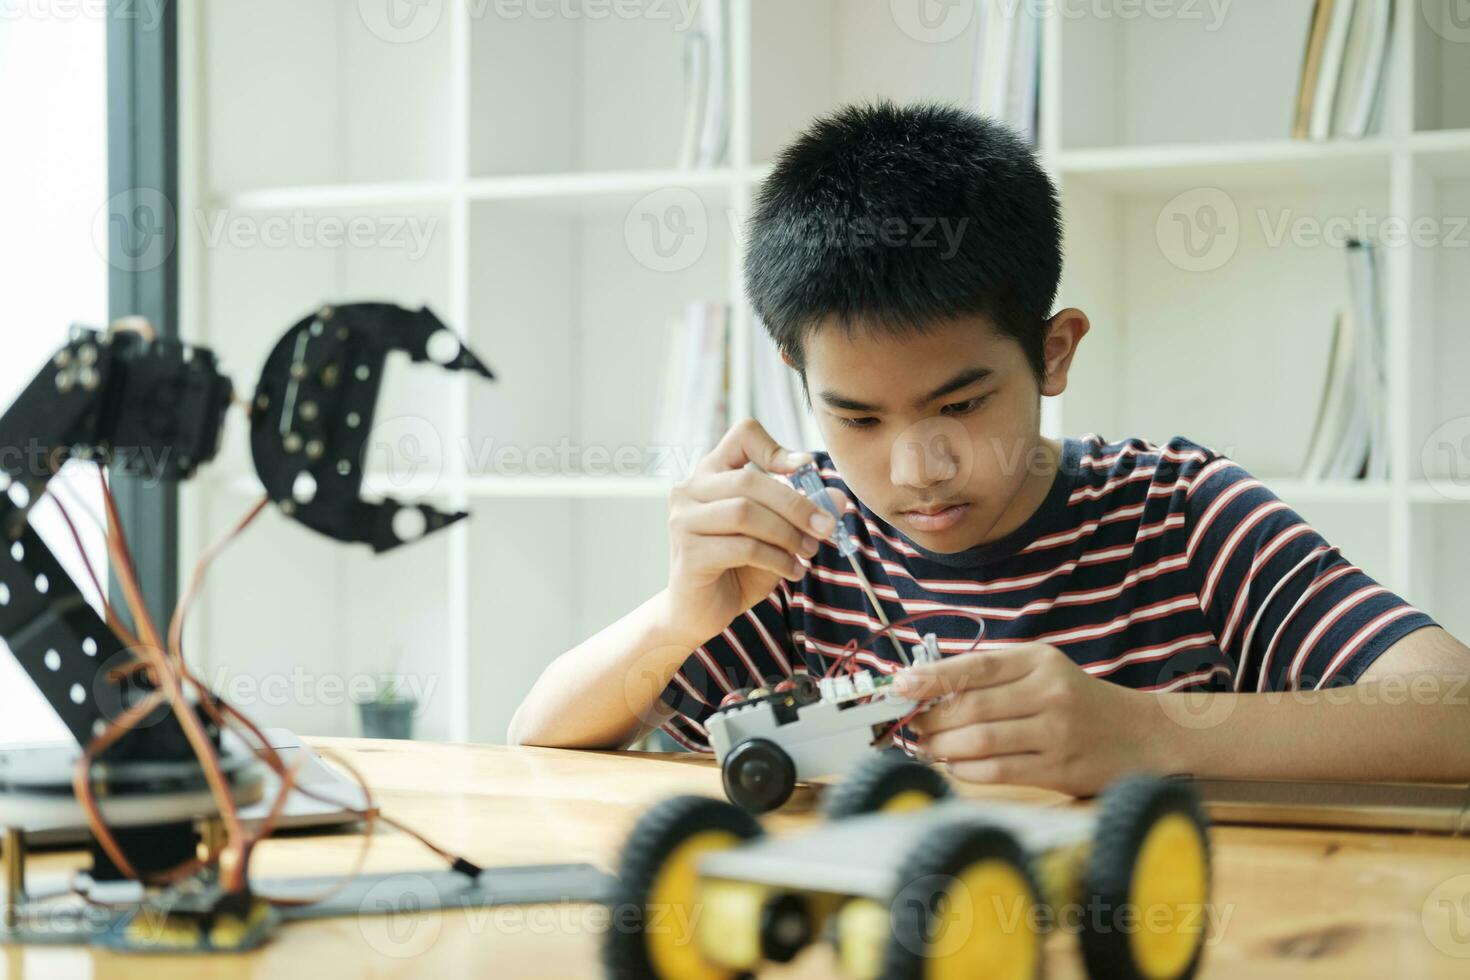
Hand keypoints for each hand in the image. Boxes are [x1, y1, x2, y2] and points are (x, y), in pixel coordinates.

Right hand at [664, 419, 848, 646]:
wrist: (699, 613)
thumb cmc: (736, 568)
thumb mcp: (777, 536)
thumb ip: (802, 515)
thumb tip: (838, 499)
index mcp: (712, 474)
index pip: (741, 435)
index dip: (776, 447)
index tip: (806, 468)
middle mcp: (690, 490)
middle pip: (750, 480)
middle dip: (796, 504)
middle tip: (826, 527)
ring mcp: (684, 520)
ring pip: (745, 512)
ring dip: (787, 533)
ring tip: (808, 552)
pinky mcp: (689, 552)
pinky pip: (742, 547)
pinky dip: (776, 559)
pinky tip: (792, 571)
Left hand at [893, 643, 1161, 796]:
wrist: (1142, 734)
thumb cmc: (1078, 701)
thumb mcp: (1043, 671)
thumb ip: (993, 676)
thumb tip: (927, 686)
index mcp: (1040, 661)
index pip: (975, 666)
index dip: (931, 677)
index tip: (899, 685)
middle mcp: (1049, 692)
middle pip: (971, 706)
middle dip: (930, 718)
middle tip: (908, 724)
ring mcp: (1057, 732)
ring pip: (980, 740)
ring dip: (942, 746)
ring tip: (926, 746)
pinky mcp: (1060, 769)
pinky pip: (999, 770)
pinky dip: (966, 769)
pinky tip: (954, 764)